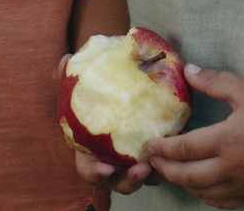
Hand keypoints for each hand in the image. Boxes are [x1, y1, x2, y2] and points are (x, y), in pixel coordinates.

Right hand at [59, 55, 157, 194]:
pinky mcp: (157, 151)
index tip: (106, 168)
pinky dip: (171, 153)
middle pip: (122, 182)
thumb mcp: (80, 88)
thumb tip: (63, 61)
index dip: (97, 174)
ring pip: (146, 178)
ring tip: (162, 159)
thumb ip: (68, 77)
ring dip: (154, 173)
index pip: (91, 173)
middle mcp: (116, 164)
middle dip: (131, 180)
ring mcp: (136, 160)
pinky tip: (180, 136)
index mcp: (92, 155)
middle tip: (142, 168)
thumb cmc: (95, 98)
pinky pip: (165, 159)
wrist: (117, 92)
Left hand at [145, 64, 243, 206]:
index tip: (149, 144)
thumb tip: (188, 71)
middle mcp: (233, 167)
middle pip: (188, 176)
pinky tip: (202, 187)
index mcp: (228, 139)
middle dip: (166, 169)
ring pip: (204, 193)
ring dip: (185, 184)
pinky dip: (208, 197)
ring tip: (174, 171)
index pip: (184, 149)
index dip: (163, 148)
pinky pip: (224, 203)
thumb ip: (214, 82)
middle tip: (154, 160)